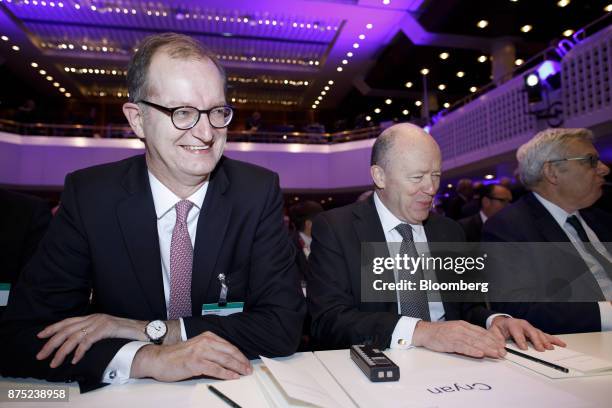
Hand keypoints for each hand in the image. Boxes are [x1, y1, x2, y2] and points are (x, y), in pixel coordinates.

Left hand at [36, 314, 146, 367]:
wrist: (144, 330)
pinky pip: (87, 341)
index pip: (68, 321)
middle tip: (41, 355)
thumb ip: (94, 333)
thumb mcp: (107, 331)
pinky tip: (75, 360)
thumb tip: (79, 344)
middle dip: (51, 343)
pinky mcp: (107, 329)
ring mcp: (100, 322)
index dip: (53, 328)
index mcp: (93, 317)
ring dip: (62, 352)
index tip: (40, 336)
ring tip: (54, 363)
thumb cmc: (126, 333)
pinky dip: (79, 352)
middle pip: (66, 330)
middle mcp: (94, 317)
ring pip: (74, 337)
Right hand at [131, 331, 251, 380]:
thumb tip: (227, 360)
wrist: (159, 359)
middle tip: (249, 369)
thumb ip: (211, 350)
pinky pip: (216, 369)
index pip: (229, 346)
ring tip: (244, 373)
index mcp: (207, 337)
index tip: (246, 362)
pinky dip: (226, 374)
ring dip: (237, 368)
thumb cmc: (177, 356)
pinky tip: (233, 377)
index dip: (240, 355)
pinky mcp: (196, 363)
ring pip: (225, 360)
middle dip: (242, 362)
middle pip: (230, 352)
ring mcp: (200, 352)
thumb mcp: (197, 347)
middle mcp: (205, 342)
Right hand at [412, 320, 505, 357]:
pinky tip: (480, 354)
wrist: (424, 331)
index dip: (493, 339)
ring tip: (496, 354)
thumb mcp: (455, 329)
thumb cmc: (440, 332)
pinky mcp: (449, 342)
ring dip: (487, 349)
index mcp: (463, 325)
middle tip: (503, 352)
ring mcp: (455, 335)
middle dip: (494, 345)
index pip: (482, 332)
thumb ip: (467, 334)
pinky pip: (463, 347)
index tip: (502, 345)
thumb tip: (481, 342)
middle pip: (481, 337)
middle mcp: (461, 328)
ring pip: (474, 342)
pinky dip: (472, 351)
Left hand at [488, 316, 565, 350]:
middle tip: (540, 349)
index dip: (521, 340)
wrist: (502, 321)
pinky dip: (553, 340)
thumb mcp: (494, 332)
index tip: (524, 348)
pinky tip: (561, 344)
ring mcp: (530, 328)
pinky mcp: (535, 331)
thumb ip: (496, 339)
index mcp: (512, 324)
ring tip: (551, 348)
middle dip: (536, 340)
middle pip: (531, 332)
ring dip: (546, 341)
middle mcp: (523, 324)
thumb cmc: (499, 328)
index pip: (517, 332)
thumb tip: (500, 348)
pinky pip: (546, 335)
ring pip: (539, 333)